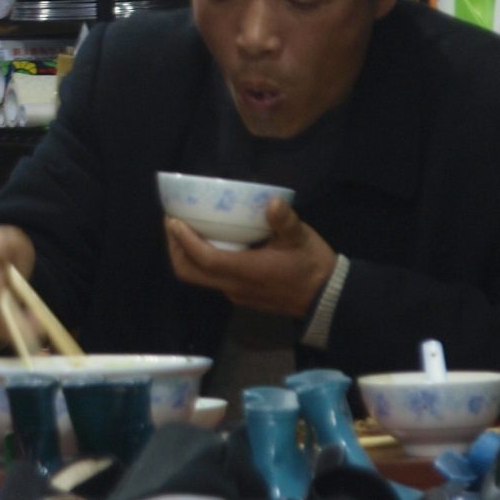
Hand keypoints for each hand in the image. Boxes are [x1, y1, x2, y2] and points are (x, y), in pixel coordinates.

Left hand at [165, 197, 336, 318]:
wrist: (327, 298)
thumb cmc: (312, 265)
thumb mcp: (301, 238)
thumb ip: (285, 221)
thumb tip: (272, 201)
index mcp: (247, 272)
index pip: (204, 259)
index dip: (185, 241)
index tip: (173, 220)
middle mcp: (234, 286)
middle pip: (190, 272)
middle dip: (175, 248)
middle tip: (172, 223)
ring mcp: (236, 293)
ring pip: (198, 278)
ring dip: (186, 255)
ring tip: (183, 230)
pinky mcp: (241, 295)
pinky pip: (211, 280)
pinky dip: (200, 262)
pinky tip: (207, 243)